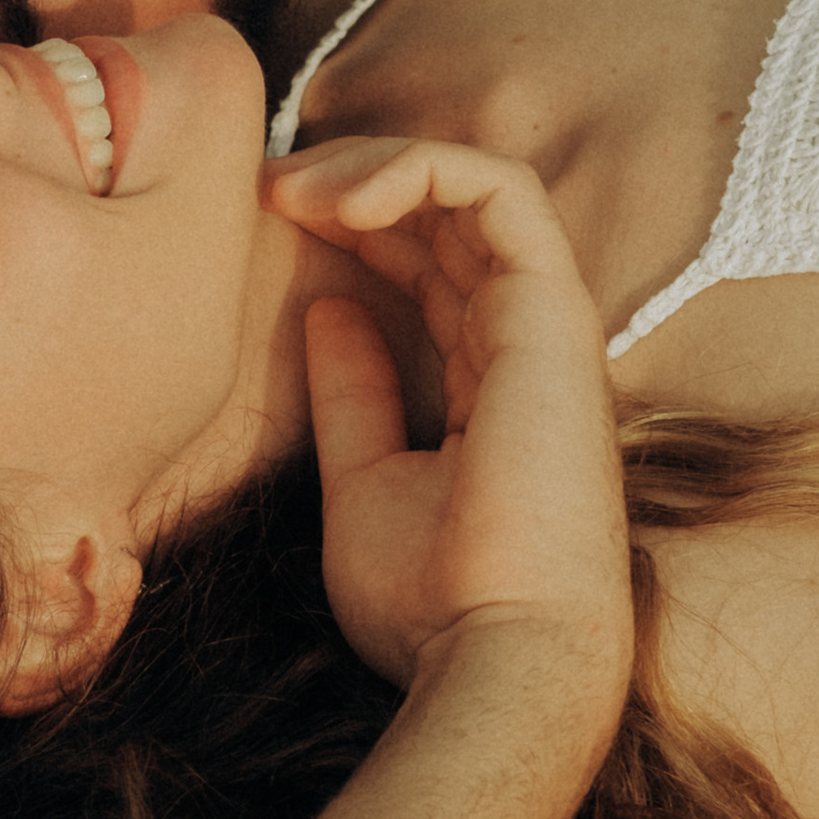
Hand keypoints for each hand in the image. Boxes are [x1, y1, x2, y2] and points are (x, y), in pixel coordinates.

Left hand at [264, 135, 632, 706]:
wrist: (493, 653)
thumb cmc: (434, 600)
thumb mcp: (363, 482)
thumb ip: (353, 394)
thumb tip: (329, 310)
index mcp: (487, 385)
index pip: (430, 266)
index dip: (355, 225)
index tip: (266, 221)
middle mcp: (524, 344)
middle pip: (449, 216)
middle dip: (353, 181)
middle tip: (265, 188)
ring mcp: (545, 325)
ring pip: (474, 187)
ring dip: (377, 165)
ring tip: (292, 189)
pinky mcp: (553, 311)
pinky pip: (500, 191)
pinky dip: (421, 171)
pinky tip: (343, 203)